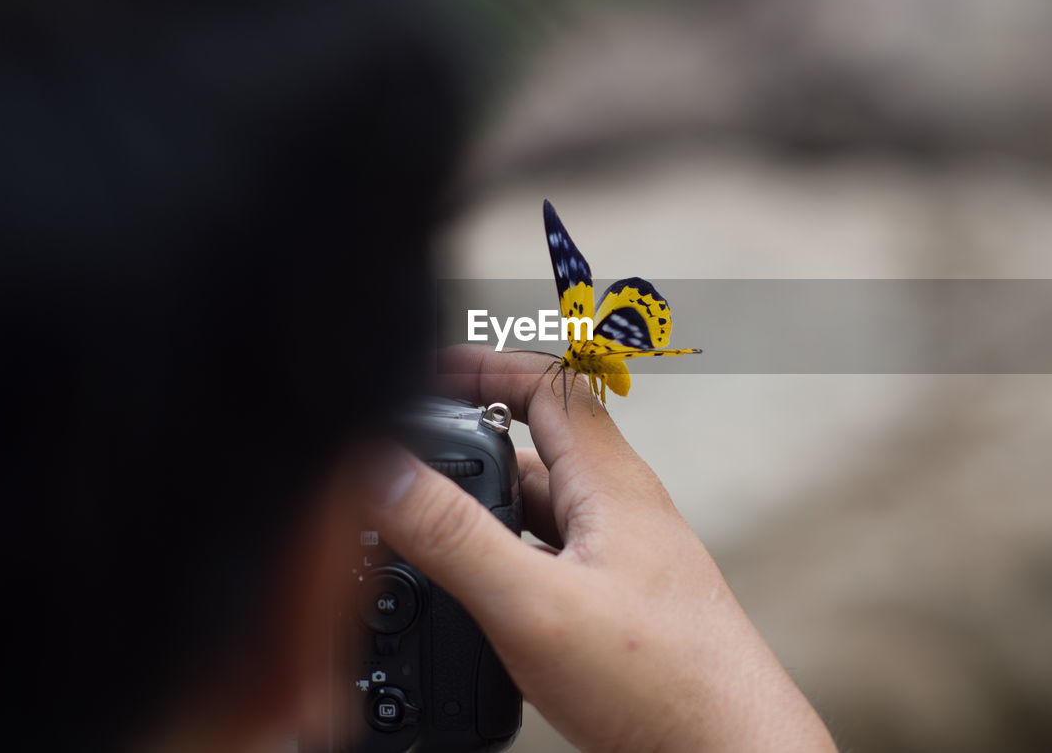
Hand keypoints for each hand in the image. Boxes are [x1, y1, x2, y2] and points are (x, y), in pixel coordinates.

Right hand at [366, 345, 836, 752]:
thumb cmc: (664, 683)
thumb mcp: (535, 605)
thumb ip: (456, 538)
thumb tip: (387, 476)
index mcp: (611, 485)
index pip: (551, 386)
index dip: (488, 368)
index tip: (429, 374)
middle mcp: (621, 511)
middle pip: (537, 448)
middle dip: (471, 448)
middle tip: (408, 466)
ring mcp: (622, 559)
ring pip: (541, 509)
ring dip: (487, 510)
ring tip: (427, 534)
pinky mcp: (618, 606)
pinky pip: (550, 558)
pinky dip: (506, 559)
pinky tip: (478, 596)